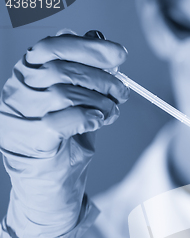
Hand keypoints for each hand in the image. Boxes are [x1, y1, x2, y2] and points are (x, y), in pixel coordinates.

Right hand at [0, 30, 128, 237]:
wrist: (47, 192)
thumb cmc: (62, 147)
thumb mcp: (75, 106)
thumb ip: (83, 76)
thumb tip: (102, 44)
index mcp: (26, 78)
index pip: (53, 47)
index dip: (89, 47)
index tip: (119, 55)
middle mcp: (18, 93)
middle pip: (63, 68)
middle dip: (103, 79)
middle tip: (123, 94)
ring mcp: (21, 118)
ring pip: (65, 91)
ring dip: (101, 101)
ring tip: (113, 113)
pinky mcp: (33, 142)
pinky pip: (62, 118)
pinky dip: (87, 117)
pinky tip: (98, 122)